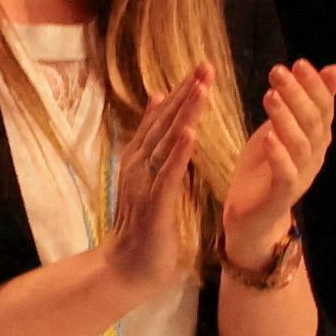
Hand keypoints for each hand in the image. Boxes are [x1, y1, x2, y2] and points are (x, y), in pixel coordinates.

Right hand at [105, 62, 221, 300]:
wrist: (129, 268)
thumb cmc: (146, 229)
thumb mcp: (153, 185)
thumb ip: (158, 153)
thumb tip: (164, 121)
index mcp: (139, 161)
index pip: (161, 120)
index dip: (181, 94)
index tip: (201, 69)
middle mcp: (137, 166)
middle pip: (164, 123)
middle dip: (186, 94)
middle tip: (205, 67)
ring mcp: (143, 184)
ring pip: (166, 142)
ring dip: (184, 114)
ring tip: (201, 89)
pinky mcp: (154, 203)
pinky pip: (167, 173)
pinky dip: (178, 152)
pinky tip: (189, 133)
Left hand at [224, 58, 335, 271]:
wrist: (251, 216)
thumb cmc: (265, 167)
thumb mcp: (283, 128)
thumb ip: (304, 103)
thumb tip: (334, 69)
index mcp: (315, 138)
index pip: (322, 107)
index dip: (314, 85)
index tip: (298, 63)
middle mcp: (314, 155)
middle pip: (313, 121)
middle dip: (298, 94)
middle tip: (279, 71)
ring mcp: (301, 174)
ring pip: (301, 143)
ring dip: (286, 118)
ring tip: (270, 95)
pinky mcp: (282, 193)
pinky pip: (286, 173)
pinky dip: (279, 154)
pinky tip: (268, 137)